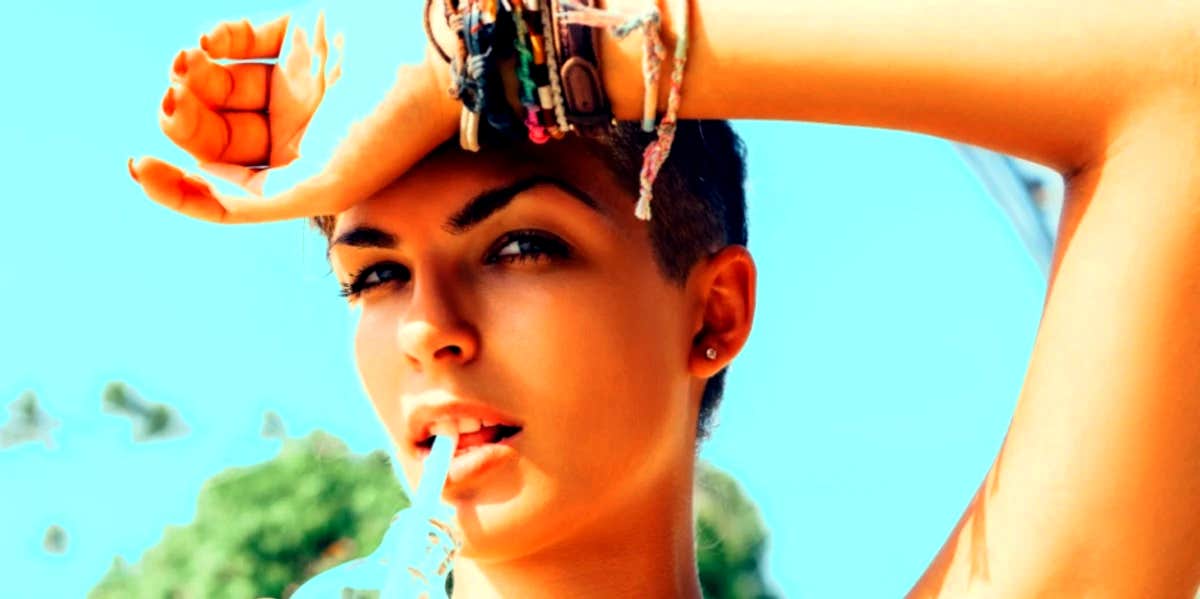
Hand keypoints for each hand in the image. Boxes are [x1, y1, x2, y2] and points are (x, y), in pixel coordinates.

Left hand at [129, 11, 458, 223]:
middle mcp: (301, 132)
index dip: (177, 184)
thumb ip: (254, 199)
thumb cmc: (387, 124)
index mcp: (307, 175)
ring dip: (193, 78)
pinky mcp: (302, 34)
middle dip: (184, 120)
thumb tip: (194, 187)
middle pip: (218, 135)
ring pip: (221, 87)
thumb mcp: (321, 183)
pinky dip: (216, 40)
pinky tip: (210, 42)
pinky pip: (241, 40)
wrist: (434, 51)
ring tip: (188, 63)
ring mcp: (300, 81)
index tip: (139, 164)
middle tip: (172, 100)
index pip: (227, 187)